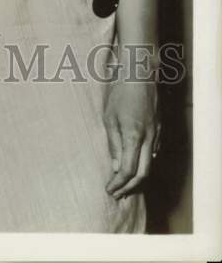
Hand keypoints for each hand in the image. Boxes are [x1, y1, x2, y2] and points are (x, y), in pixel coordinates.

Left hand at [103, 78, 158, 198]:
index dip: (119, 184)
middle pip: (143, 173)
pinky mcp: (159, 130)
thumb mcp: (109, 118)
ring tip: (123, 185)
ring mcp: (156, 135)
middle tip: (117, 194)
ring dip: (137, 178)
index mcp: (134, 136)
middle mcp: (149, 139)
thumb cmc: (120, 94)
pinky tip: (134, 167)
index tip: (109, 189)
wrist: (139, 75)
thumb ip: (113, 144)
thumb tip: (116, 168)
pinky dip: (144, 165)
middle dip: (129, 187)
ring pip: (150, 165)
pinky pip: (153, 154)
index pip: (129, 170)